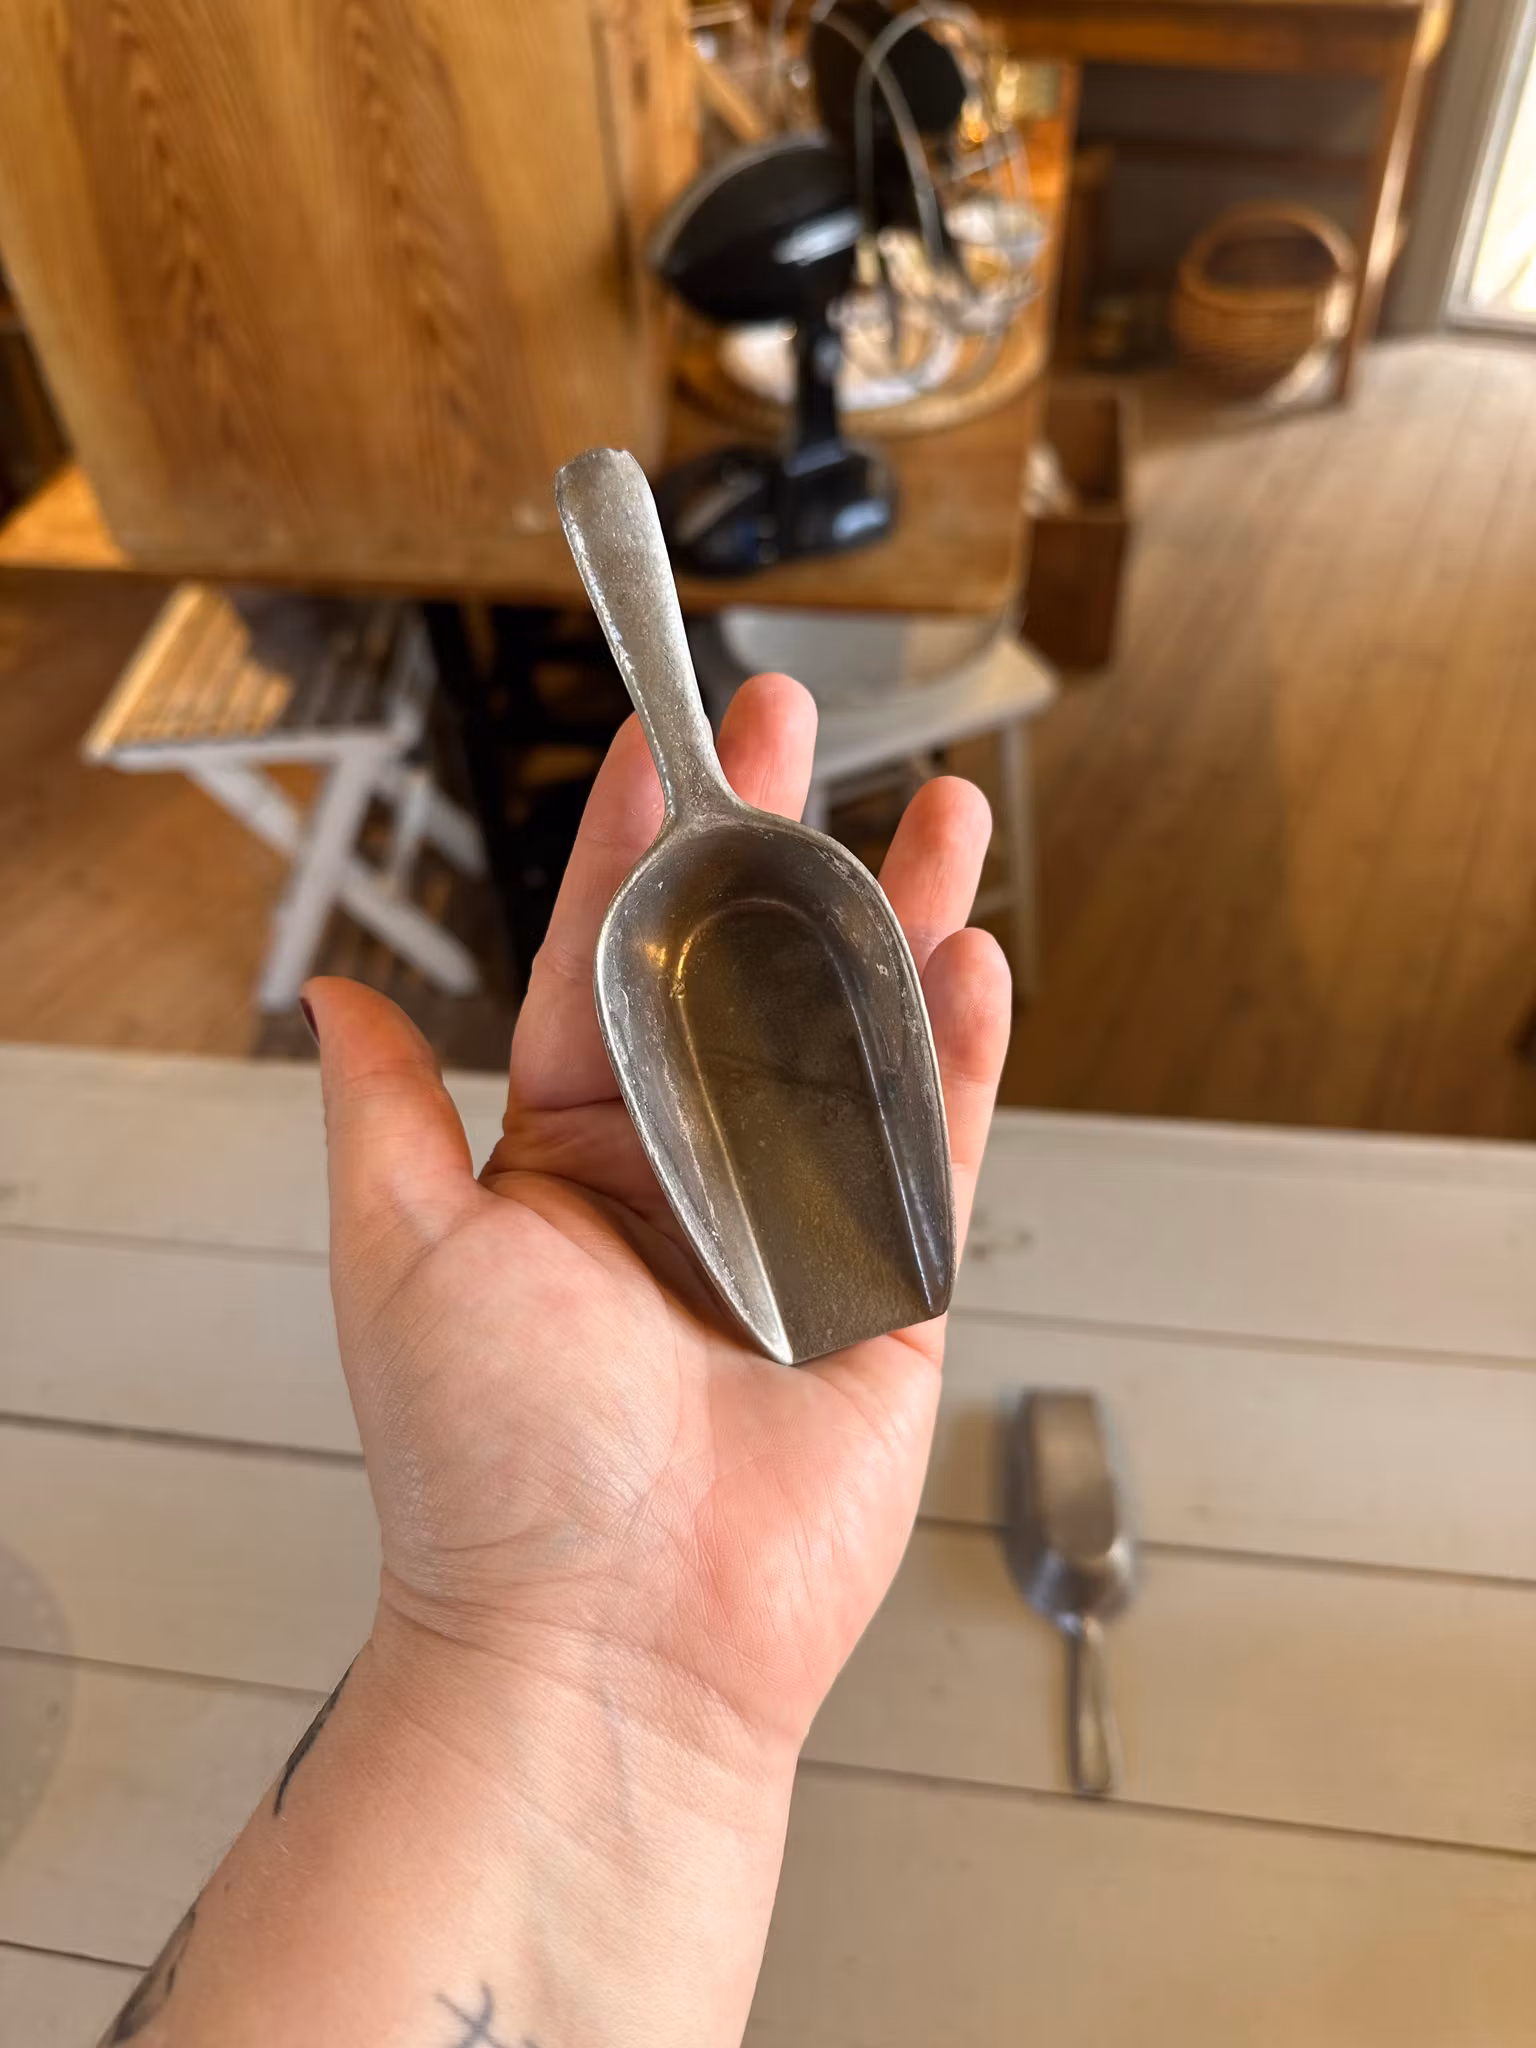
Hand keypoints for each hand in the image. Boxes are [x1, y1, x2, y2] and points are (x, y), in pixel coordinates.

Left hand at [306, 671, 1010, 1778]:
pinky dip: (962, 1053)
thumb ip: (386, 1109)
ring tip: (938, 811)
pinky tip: (975, 959)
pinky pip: (938, 1147)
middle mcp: (688, 1169)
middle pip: (752, 970)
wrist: (612, 1645)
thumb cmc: (494, 1469)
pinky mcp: (893, 1289)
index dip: (641, 837)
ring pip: (861, 1037)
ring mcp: (799, 1222)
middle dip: (782, 840)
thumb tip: (336, 994)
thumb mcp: (406, 1252)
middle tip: (805, 724)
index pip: (610, 951)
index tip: (672, 732)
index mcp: (568, 1148)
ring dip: (897, 920)